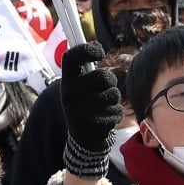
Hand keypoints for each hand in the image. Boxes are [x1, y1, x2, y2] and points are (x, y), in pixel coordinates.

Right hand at [60, 42, 121, 179]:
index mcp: (66, 81)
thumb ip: (86, 70)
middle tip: (107, 85)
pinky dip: (116, 114)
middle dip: (110, 80)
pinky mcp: (96, 124)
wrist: (82, 139)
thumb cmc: (84, 105)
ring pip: (113, 94)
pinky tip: (105, 118)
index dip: (87, 50)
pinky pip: (117, 111)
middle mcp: (70, 93)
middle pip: (103, 76)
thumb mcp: (77, 87)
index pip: (71, 57)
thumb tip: (97, 45)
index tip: (100, 50)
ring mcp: (82, 110)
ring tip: (104, 105)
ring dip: (114, 98)